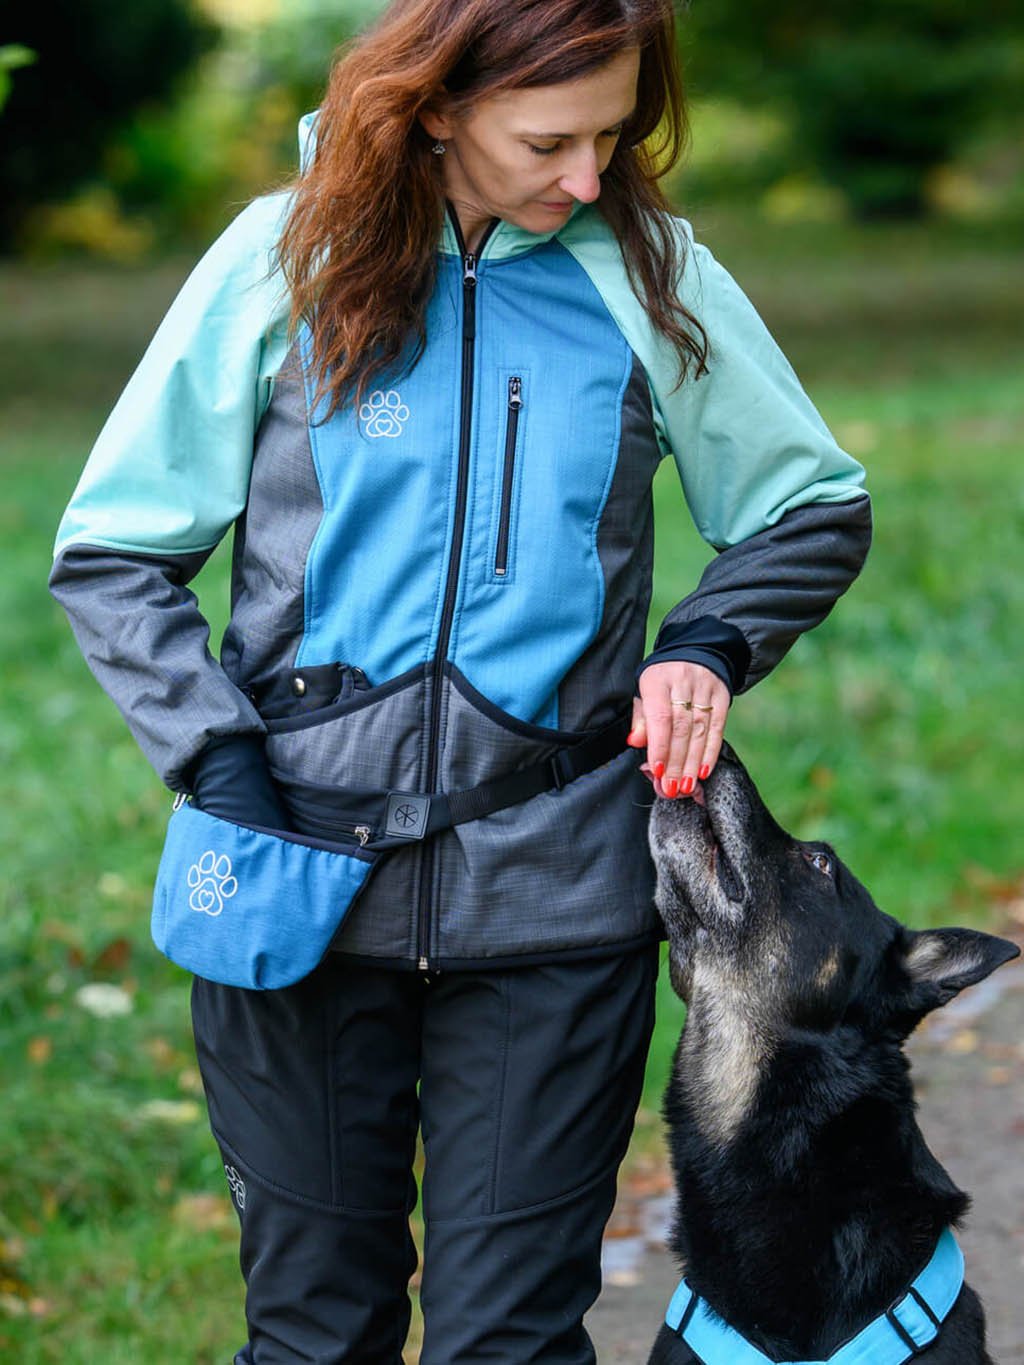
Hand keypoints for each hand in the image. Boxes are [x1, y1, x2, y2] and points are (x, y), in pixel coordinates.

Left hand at [627, 661, 729, 798]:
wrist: (694, 651)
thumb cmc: (662, 680)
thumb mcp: (644, 691)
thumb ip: (640, 718)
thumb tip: (635, 742)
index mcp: (657, 680)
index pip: (660, 718)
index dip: (659, 746)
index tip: (656, 771)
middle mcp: (683, 682)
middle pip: (680, 728)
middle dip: (675, 762)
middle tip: (671, 788)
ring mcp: (705, 688)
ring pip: (700, 730)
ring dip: (692, 762)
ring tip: (686, 786)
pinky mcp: (722, 695)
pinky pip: (718, 727)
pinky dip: (711, 751)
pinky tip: (704, 771)